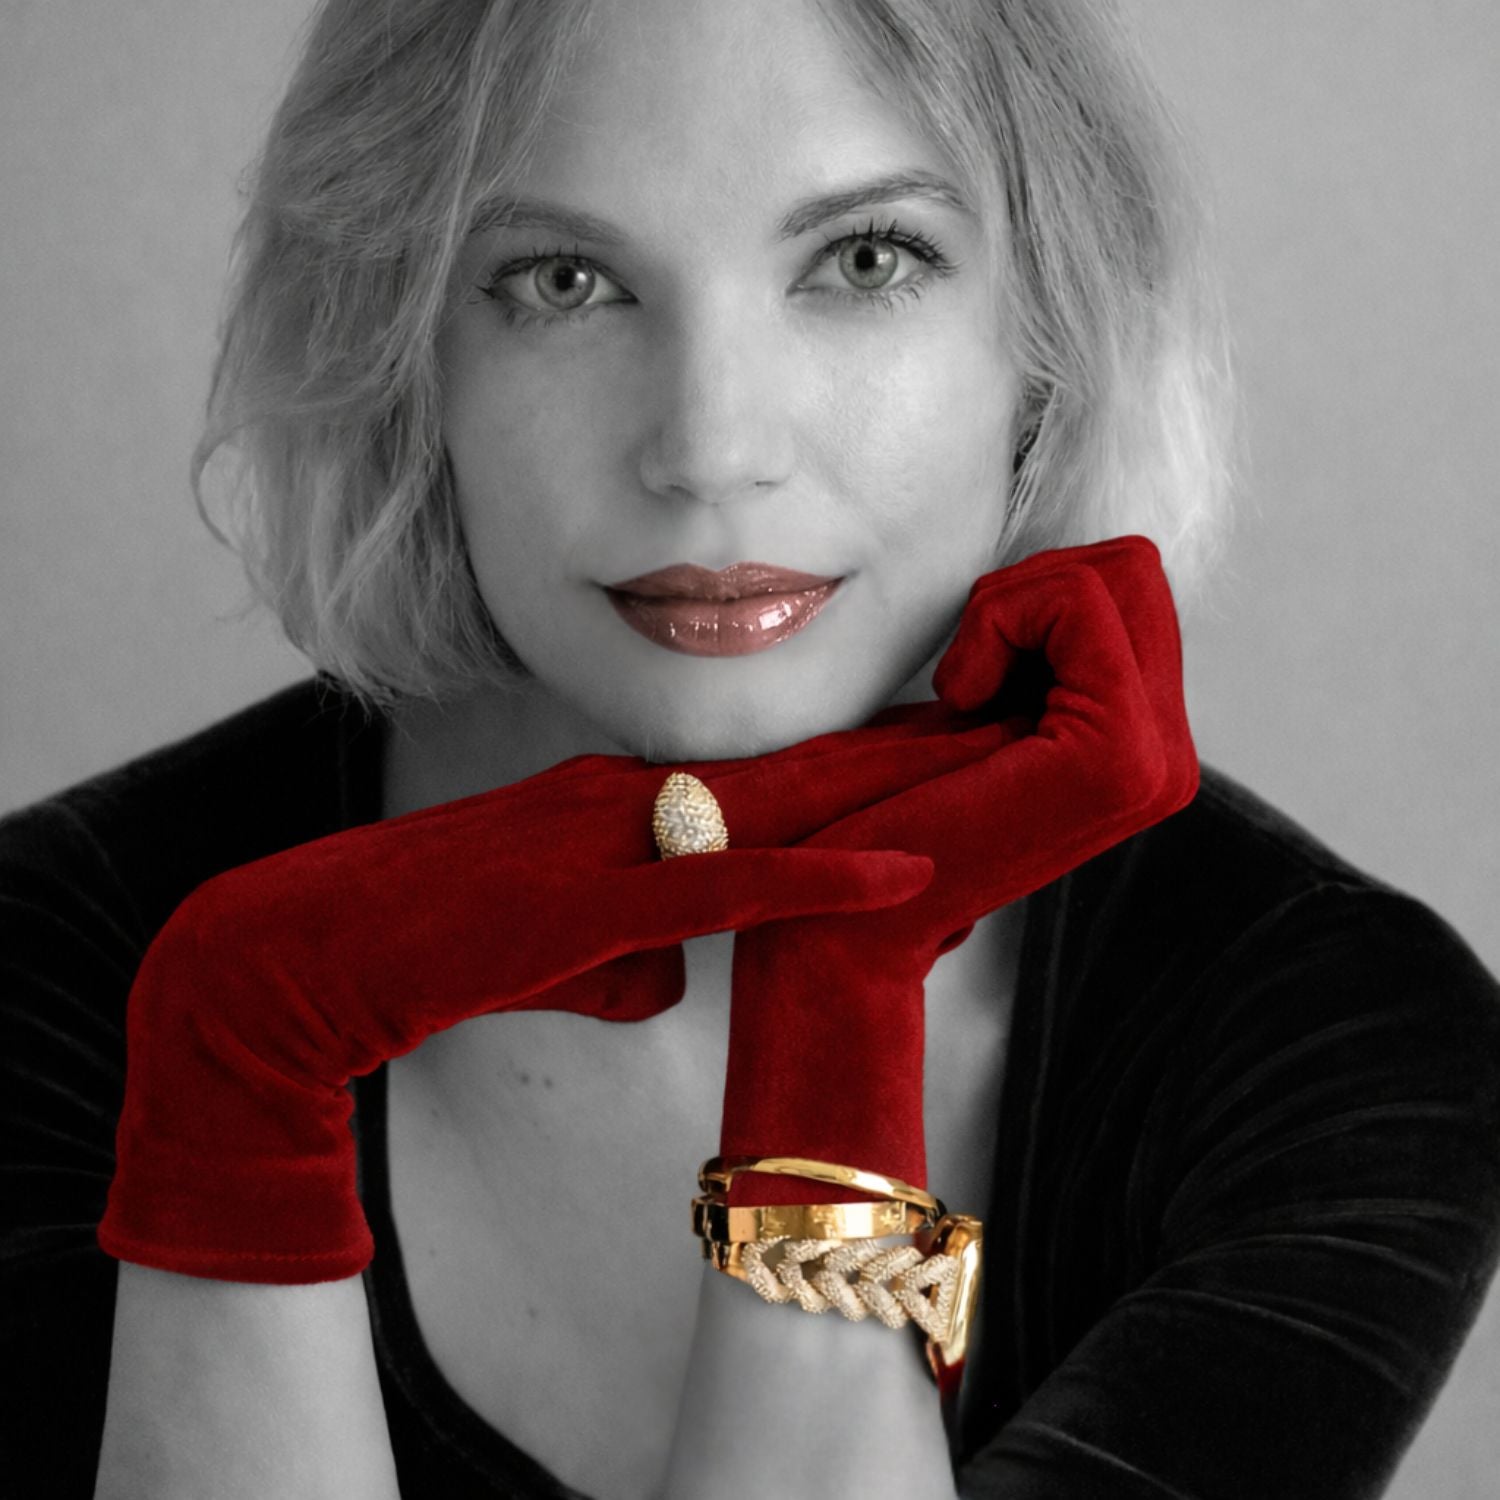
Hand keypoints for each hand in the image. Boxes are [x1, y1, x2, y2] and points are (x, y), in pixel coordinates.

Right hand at [96, 757, 931, 1283]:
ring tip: (996, 777)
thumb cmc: (430, 952)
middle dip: (902, 760)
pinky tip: (907, 874)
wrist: (312, 954)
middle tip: (1009, 730)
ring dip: (888, 801)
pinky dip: (823, 879)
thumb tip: (674, 984)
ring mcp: (612, 836)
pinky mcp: (593, 893)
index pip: (761, 784)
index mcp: (620, 803)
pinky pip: (731, 883)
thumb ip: (624, 957)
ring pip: (779, 812)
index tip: (942, 762)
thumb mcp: (552, 956)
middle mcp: (629, 798)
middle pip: (793, 775)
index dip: (855, 774)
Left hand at [716, 536, 1196, 1205]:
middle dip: (1032, 593)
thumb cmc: (888, 804)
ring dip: (1009, 610)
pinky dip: (1000, 622)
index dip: (1035, 599)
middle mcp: (1171, 760)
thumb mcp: (984, 709)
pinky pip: (1076, 602)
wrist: (847, 912)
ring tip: (965, 697)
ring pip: (1108, 575)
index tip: (973, 675)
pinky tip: (960, 700)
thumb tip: (1089, 563)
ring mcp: (1156, 763)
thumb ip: (1051, 649)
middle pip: (1133, 569)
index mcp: (1149, 748)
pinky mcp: (1118, 757)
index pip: (1132, 582)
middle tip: (968, 676)